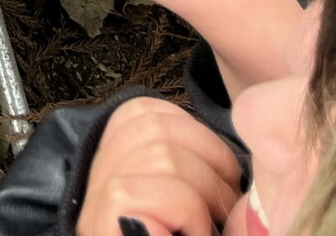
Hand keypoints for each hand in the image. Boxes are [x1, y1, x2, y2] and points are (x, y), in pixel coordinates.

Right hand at [75, 96, 245, 235]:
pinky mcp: (103, 224)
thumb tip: (242, 142)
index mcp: (113, 172)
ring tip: (207, 229)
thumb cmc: (181, 234)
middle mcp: (92, 184)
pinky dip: (192, 217)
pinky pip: (160, 193)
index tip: (224, 179)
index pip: (142, 112)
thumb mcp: (193, 204)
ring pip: (160, 155)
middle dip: (211, 162)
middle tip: (225, 210)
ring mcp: (94, 205)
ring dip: (204, 197)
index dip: (197, 135)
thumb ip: (195, 171)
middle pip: (152, 124)